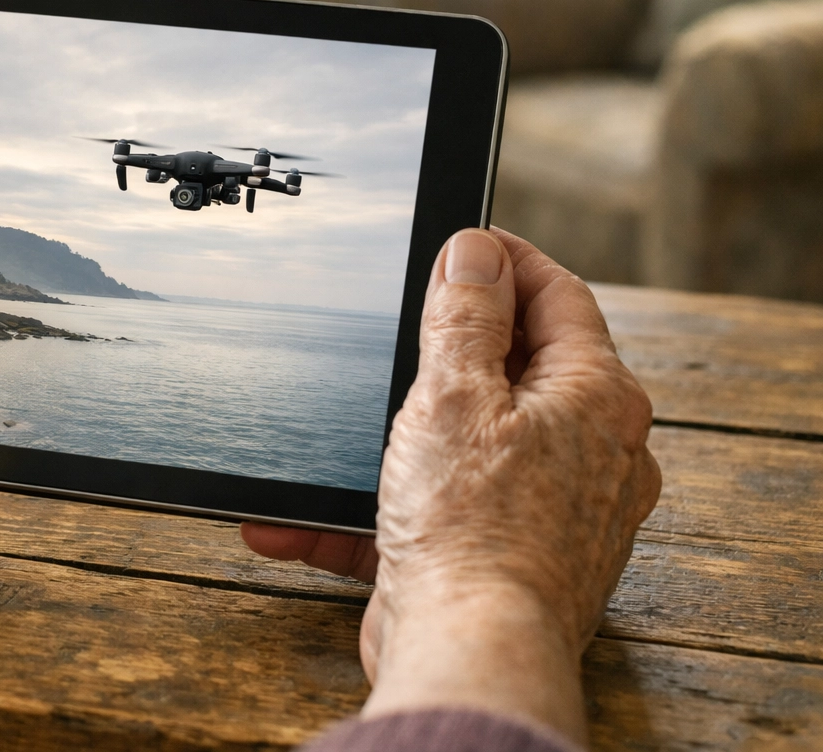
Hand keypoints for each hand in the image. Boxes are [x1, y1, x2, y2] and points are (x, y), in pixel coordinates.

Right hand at [243, 228, 660, 744]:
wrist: (468, 656)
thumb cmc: (471, 528)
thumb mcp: (455, 392)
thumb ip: (466, 314)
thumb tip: (477, 251)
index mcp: (598, 398)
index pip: (560, 296)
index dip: (506, 260)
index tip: (461, 240)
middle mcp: (593, 453)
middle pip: (518, 368)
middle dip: (445, 349)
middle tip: (399, 323)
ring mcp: (553, 511)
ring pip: (466, 445)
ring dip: (391, 439)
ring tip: (336, 429)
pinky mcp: (506, 559)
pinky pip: (438, 514)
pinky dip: (374, 511)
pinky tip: (298, 520)